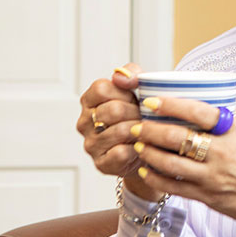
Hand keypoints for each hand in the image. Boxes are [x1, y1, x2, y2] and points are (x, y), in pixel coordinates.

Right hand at [77, 63, 161, 201]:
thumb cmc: (141, 114)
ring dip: (141, 130)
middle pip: (113, 110)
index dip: (125, 92)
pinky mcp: (101, 164)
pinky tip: (142, 146)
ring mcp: (90, 144)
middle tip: (147, 116)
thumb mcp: (139, 88)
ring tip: (148, 130)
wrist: (151, 146)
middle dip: (137, 112)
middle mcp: (84, 122)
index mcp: (89, 100)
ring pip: (120, 131)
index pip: (101, 88)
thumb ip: (131, 73)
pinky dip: (137, 149)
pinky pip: (121, 153)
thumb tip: (119, 76)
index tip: (135, 98)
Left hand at [132, 97, 235, 235]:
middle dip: (150, 131)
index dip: (172, 105)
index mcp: (233, 131)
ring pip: (170, 163)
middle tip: (136, 126)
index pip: (198, 112)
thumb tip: (195, 108)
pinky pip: (174, 186)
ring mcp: (213, 176)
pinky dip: (155, 177)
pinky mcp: (208, 196)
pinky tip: (146, 170)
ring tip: (138, 145)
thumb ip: (222, 123)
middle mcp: (222, 152)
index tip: (152, 102)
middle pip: (177, 137)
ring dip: (149, 153)